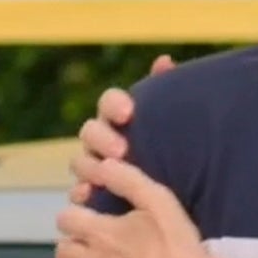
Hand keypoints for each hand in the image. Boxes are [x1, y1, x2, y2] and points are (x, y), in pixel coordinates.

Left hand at [55, 158, 207, 257]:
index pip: (65, 219)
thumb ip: (128, 180)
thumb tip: (103, 164)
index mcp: (98, 232)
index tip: (92, 220)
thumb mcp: (159, 201)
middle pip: (62, 251)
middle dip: (75, 246)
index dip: (77, 217)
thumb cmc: (177, 245)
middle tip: (98, 246)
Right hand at [66, 55, 171, 203]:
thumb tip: (164, 60)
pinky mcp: (92, 195)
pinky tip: (89, 197)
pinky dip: (80, 194)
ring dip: (91, 168)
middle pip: (90, 132)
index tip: (129, 112)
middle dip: (103, 139)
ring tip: (106, 178)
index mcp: (120, 117)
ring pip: (80, 162)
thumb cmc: (174, 148)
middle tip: (122, 151)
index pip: (109, 102)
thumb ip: (167, 91)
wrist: (180, 191)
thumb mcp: (175, 121)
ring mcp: (93, 167)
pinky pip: (78, 194)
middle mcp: (102, 140)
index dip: (115, 104)